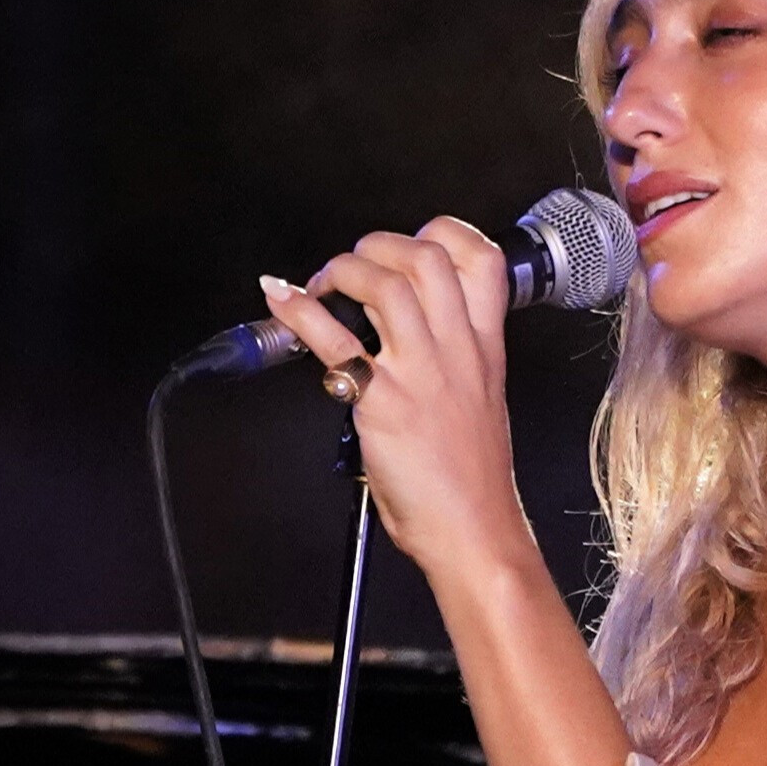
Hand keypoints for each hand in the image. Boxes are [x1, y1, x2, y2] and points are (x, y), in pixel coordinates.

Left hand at [261, 223, 538, 589]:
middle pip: (426, 256)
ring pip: (384, 283)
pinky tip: (281, 301)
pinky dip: (298, 311)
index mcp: (485, 348)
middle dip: (379, 246)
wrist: (474, 530)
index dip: (442, 235)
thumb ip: (448, 362)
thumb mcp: (479, 402)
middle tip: (353, 268)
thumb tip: (395, 338)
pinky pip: (333, 339)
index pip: (481, 261)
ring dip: (342, 270)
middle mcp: (457, 350)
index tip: (410, 243)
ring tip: (320, 287)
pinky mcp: (383, 401)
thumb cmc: (471, 479)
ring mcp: (421, 372)